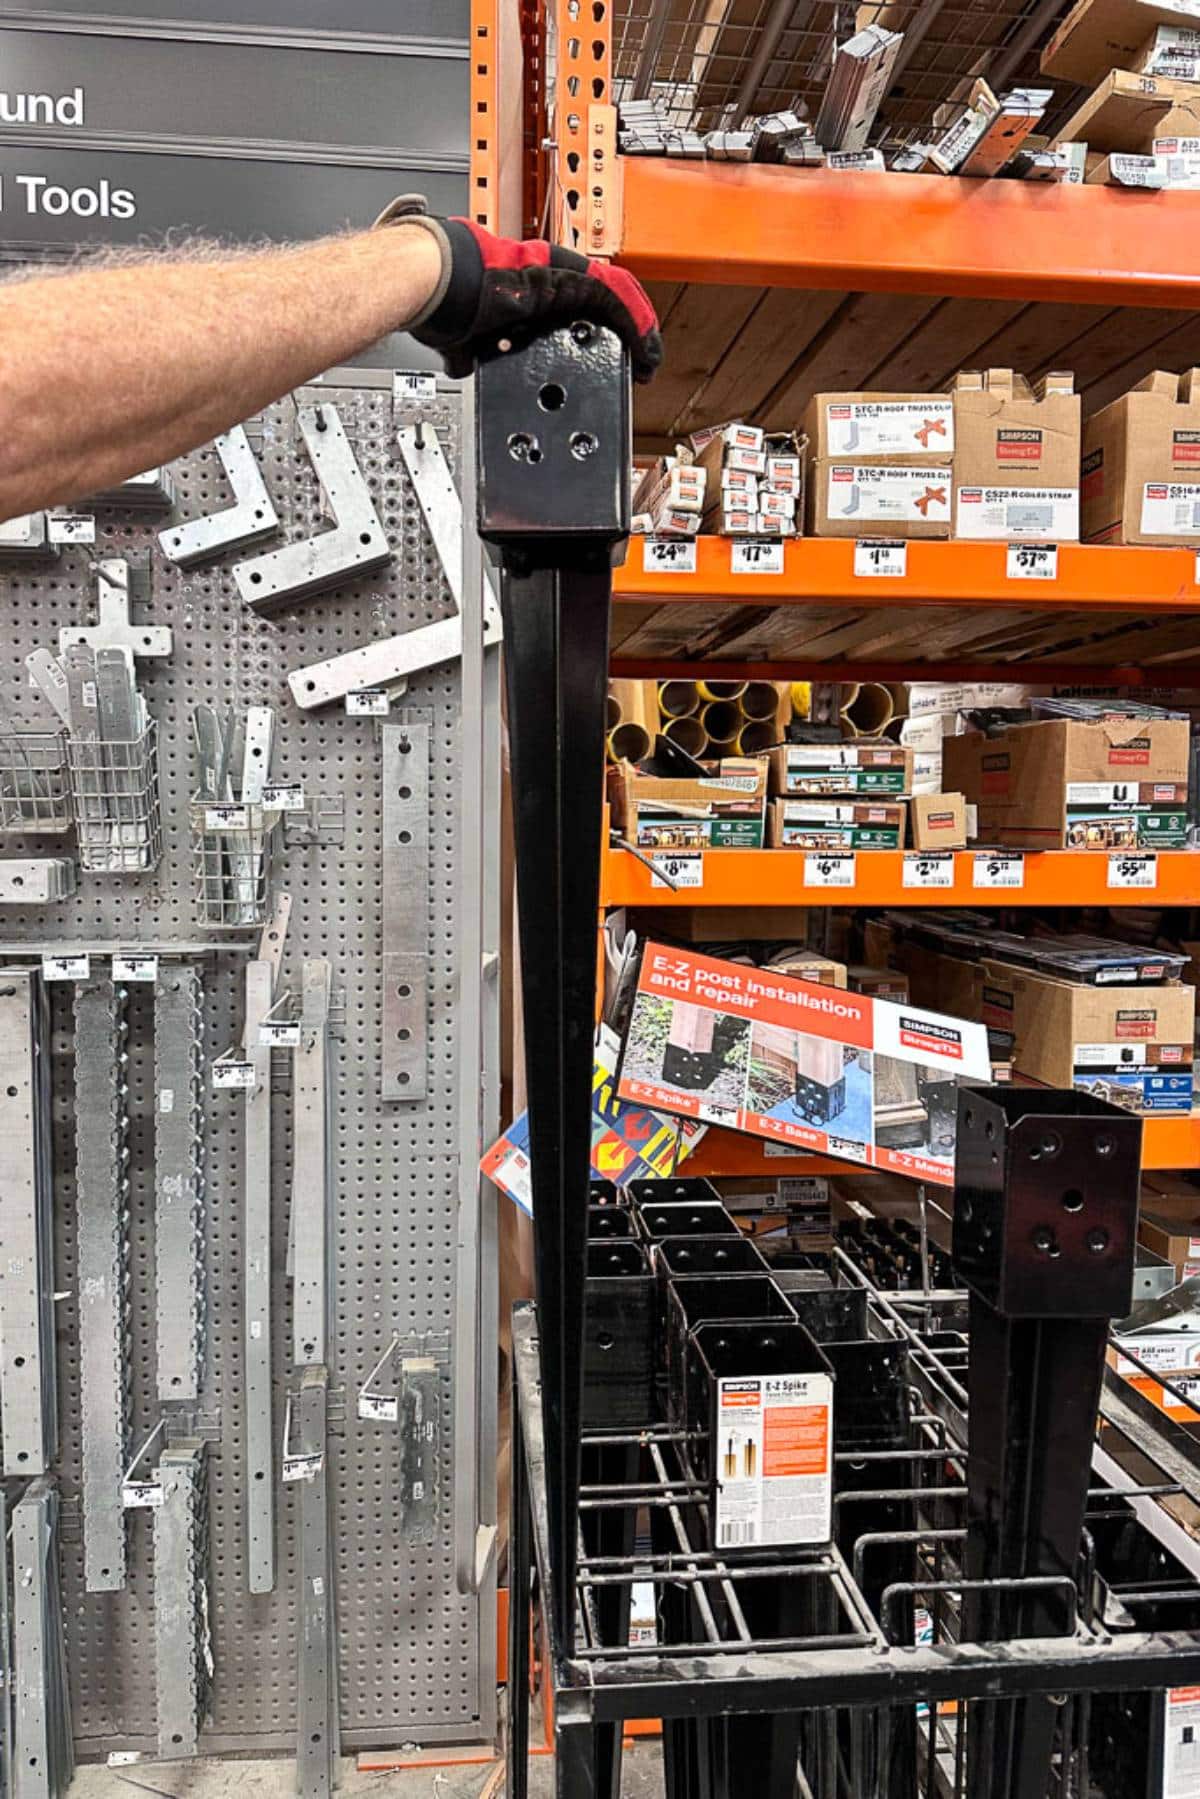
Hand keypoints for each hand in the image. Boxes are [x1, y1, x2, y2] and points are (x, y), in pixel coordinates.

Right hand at [379, 196, 661, 382]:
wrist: (439, 284)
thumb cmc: (444, 301)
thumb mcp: (467, 334)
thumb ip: (473, 348)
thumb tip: (462, 362)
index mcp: (530, 285)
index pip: (579, 298)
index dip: (601, 322)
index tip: (610, 351)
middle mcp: (552, 274)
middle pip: (607, 294)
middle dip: (630, 326)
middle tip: (642, 356)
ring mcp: (564, 274)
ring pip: (618, 294)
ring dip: (640, 328)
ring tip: (651, 357)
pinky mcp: (572, 282)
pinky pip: (617, 302)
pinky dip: (637, 327)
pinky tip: (647, 350)